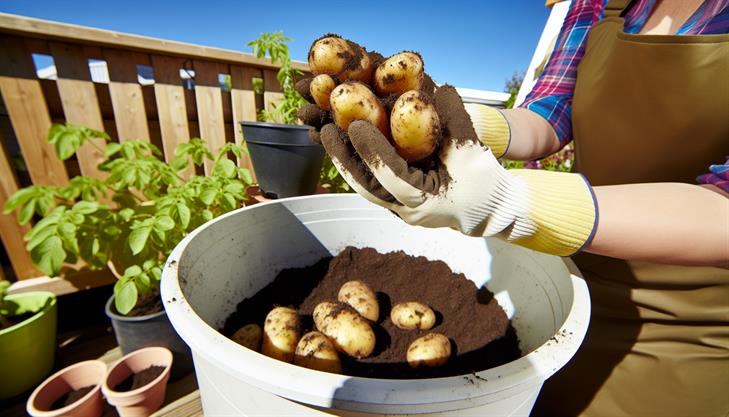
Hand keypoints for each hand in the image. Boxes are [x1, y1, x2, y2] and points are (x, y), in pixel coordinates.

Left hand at [320, 85, 597, 255]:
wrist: (491, 210)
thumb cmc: (485, 183)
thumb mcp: (473, 151)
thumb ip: (456, 121)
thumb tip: (438, 89)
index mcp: (426, 202)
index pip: (392, 177)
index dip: (373, 151)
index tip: (355, 125)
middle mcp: (406, 210)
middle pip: (367, 185)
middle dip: (344, 158)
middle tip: (325, 129)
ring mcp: (398, 209)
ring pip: (364, 185)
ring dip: (344, 160)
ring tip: (326, 132)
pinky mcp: (396, 201)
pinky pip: (370, 182)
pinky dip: (356, 162)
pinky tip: (342, 141)